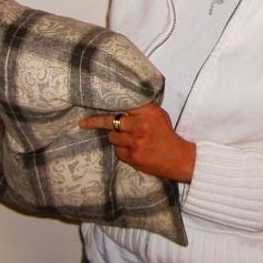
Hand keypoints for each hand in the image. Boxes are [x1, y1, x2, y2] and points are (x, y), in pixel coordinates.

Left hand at [79, 103, 195, 182]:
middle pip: (110, 121)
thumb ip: (141, 110)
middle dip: (96, 122)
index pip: (122, 104)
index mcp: (149, 111)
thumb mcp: (159, 115)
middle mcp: (141, 125)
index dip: (108, 106)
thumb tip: (119, 106)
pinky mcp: (133, 157)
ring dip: (117, 138)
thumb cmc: (167, 135)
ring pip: (113, 137)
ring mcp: (136, 142)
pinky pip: (118, 152)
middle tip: (83, 123)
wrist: (179, 158)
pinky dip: (123, 151)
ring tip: (130, 140)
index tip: (92, 104)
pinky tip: (134, 151)